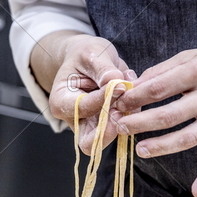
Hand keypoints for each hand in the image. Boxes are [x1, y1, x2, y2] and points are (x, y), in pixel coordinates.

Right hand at [48, 34, 135, 154]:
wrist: (90, 60)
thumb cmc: (85, 56)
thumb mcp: (91, 54)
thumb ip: (103, 70)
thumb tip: (117, 83)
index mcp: (61, 103)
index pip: (83, 108)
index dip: (104, 99)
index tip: (120, 86)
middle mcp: (75, 121)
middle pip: (90, 142)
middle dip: (109, 129)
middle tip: (123, 111)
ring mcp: (92, 127)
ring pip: (108, 138)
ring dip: (124, 120)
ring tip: (133, 97)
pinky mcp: (109, 126)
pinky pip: (122, 128)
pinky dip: (132, 115)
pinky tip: (135, 97)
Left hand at [116, 44, 196, 196]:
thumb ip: (166, 69)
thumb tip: (136, 86)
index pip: (159, 87)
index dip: (135, 98)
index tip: (119, 104)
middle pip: (169, 115)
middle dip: (140, 123)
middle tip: (121, 127)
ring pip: (188, 138)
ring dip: (161, 147)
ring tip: (140, 150)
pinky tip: (196, 191)